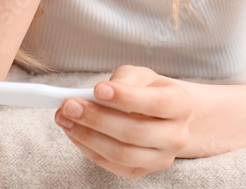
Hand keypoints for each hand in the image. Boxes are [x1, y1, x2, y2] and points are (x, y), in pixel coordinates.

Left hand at [54, 65, 193, 177]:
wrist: (164, 117)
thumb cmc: (148, 90)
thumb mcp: (141, 75)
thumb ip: (123, 80)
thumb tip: (99, 93)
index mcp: (180, 104)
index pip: (156, 104)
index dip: (126, 98)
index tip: (98, 89)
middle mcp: (176, 135)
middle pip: (135, 132)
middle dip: (97, 119)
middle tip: (69, 105)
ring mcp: (161, 158)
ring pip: (122, 154)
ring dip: (87, 136)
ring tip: (64, 118)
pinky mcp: (143, 171)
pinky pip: (113, 166)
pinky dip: (88, 149)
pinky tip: (73, 132)